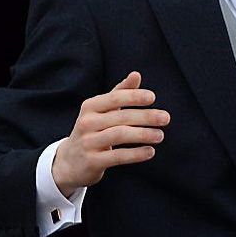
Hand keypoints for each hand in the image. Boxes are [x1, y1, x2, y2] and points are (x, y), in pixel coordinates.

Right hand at [52, 72, 169, 196]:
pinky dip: (136, 154)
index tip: (152, 97)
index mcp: (90, 107)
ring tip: (160, 135)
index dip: (134, 96)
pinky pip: (117, 156)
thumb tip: (136, 74)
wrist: (69, 162)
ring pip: (119, 135)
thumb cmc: (92, 131)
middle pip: (121, 117)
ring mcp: (88, 142)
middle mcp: (87, 123)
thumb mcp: (101, 111)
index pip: (114, 98)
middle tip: (165, 118)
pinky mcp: (92, 161)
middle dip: (146, 116)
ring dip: (143, 134)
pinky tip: (150, 151)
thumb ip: (120, 93)